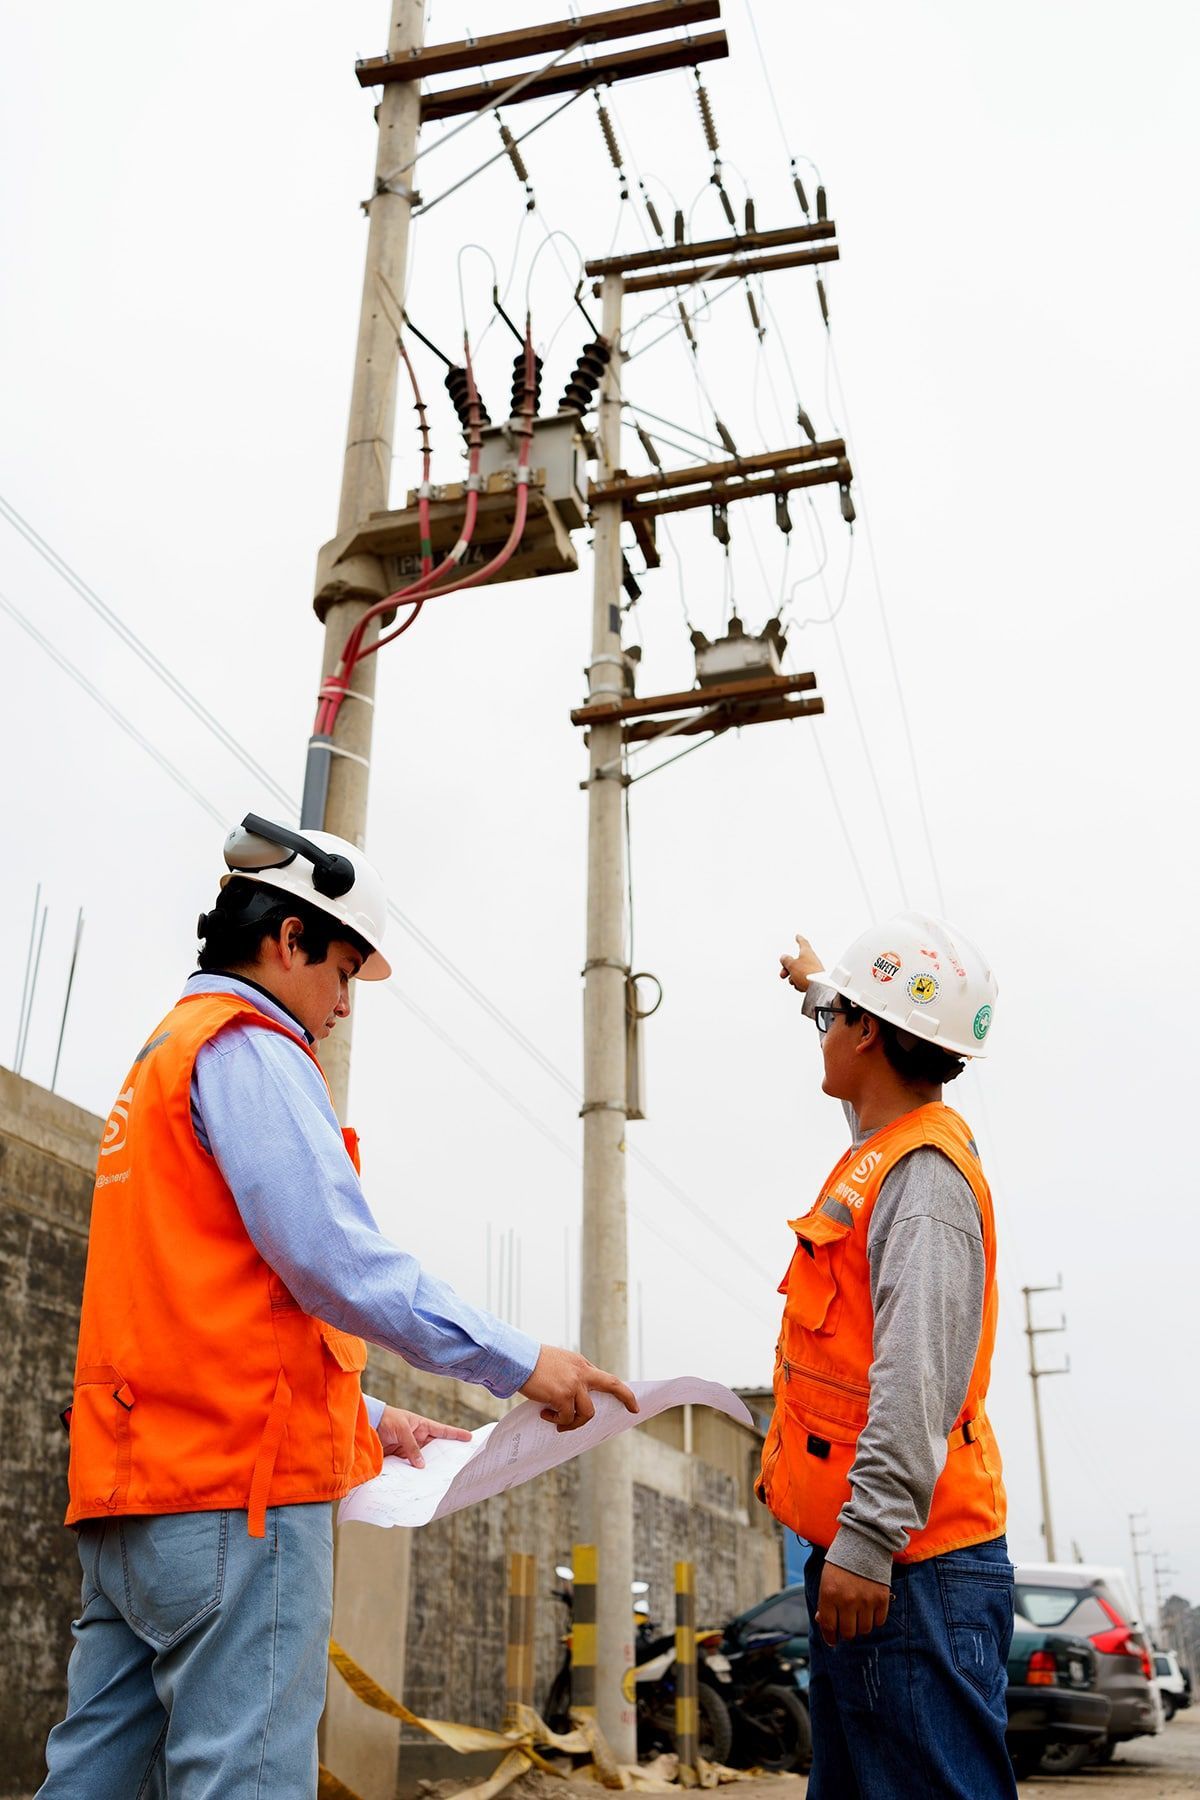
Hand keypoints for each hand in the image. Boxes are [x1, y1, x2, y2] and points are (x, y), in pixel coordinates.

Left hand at [375, 1405, 471, 1469]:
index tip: (470, 1438)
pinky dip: (414, 1473)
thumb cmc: (386, 1419)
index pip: (442, 1431)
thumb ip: (412, 1446)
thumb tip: (422, 1465)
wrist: (367, 1424)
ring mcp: (408, 1449)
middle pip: (435, 1449)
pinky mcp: (399, 1458)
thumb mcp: (402, 1429)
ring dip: (428, 1468)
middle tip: (457, 1466)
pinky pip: (410, 1467)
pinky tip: (418, 1481)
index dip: (455, 1434)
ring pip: (423, 1460)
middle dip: (444, 1456)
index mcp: (422, 1426)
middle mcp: (417, 1438)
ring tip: (439, 1478)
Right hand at [520, 1345, 639, 1432]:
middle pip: (612, 1386)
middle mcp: (582, 1373)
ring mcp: (574, 1384)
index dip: (622, 1391)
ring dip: (574, 1422)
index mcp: (581, 1364)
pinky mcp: (562, 1396)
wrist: (517, 1359)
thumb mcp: (559, 1363)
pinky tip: (544, 1414)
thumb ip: (572, 1375)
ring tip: (558, 1421)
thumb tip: (577, 1397)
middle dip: (626, 1398)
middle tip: (632, 1411)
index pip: (607, 1378)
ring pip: (587, 1413)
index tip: (633, 1403)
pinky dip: (556, 1420)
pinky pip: (566, 1417)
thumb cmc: (533, 1362)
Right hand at [779, 933, 823, 992]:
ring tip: (794, 981)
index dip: (799, 939)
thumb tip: (783, 957)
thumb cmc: (808, 974)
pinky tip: (800, 986)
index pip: (803, 943)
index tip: (798, 936)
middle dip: (788, 968)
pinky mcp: (814, 979)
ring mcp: (813, 970)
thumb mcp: (792, 965)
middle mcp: (811, 960)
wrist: (819, 987)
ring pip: (799, 972)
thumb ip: (786, 960)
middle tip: (783, 974)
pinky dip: (799, 983)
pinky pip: (803, 979)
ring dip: (793, 977)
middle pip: (796, 961)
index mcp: (807, 952)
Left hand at [815, 1561, 891, 1644]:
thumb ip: (824, 1603)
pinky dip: (874, 1620)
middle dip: (845, 1632)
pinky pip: (879, 1622)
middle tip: (846, 1626)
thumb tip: (824, 1624)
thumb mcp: (826, 1580)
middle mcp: (847, 1600)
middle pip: (848, 1632)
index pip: (828, 1626)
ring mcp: (866, 1600)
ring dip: (860, 1626)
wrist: (863, 1542)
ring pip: (864, 1630)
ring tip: (858, 1616)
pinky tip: (869, 1610)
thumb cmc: (841, 1563)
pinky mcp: (881, 1598)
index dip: (830, 1637)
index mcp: (829, 1594)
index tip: (832, 1640)